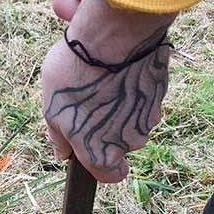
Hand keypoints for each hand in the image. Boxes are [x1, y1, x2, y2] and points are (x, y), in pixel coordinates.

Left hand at [42, 0, 175, 182]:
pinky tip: (120, 68)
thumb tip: (62, 153)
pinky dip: (136, 88)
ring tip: (104, 80)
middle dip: (109, 128)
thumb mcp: (52, 110)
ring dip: (123, 106)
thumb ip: (59, 137)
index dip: (102, 167)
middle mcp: (130, 141)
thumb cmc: (75, 77)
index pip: (110, 176)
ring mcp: (150, 117)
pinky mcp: (161, 92)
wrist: (112, 37)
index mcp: (101, 153)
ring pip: (135, 119)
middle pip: (122, 144)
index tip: (94, 152)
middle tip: (92, 102)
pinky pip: (147, 97)